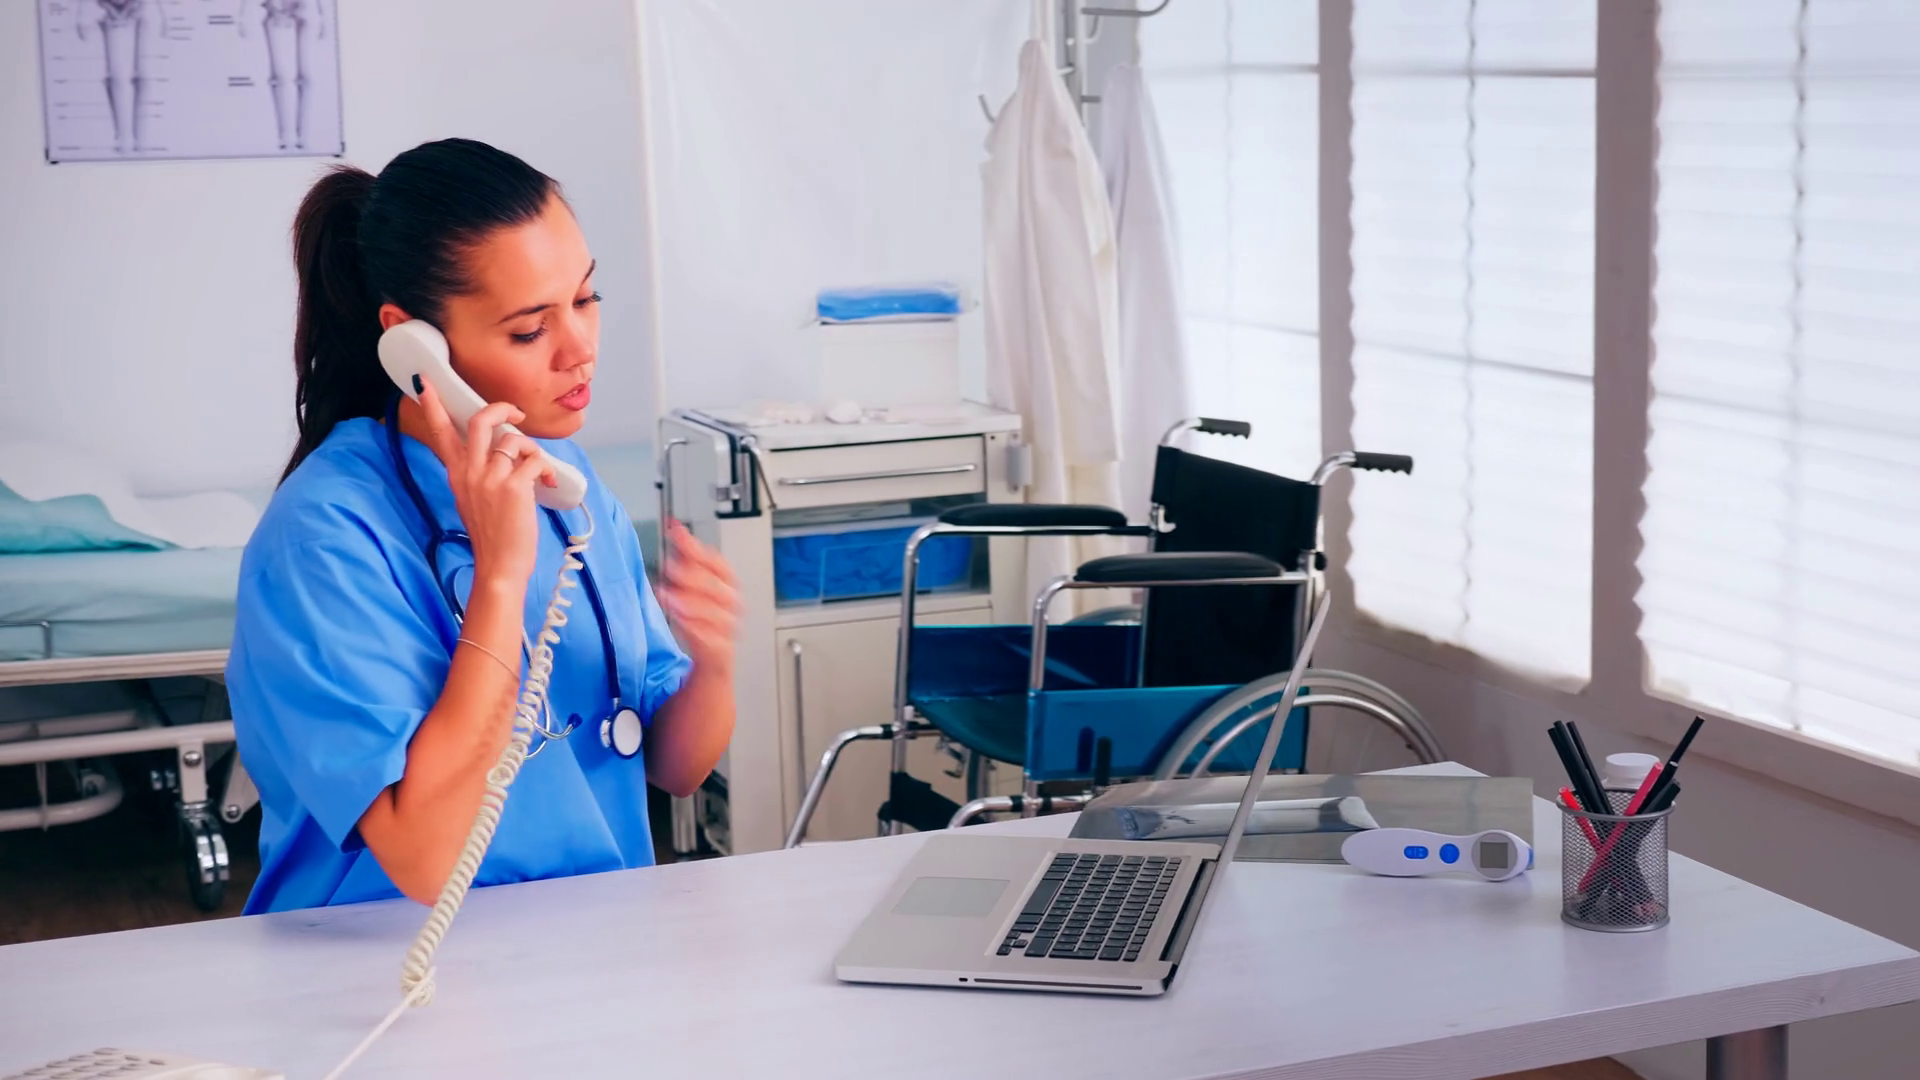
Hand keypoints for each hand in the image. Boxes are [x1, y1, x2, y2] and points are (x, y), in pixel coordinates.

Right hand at [412, 382, 556, 587]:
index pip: (440, 433)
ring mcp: (490, 478)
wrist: (499, 566)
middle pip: (480, 420)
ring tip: (539, 468)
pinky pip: (535, 460)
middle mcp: (469, 472)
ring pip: (515, 440)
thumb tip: (500, 452)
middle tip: (516, 413)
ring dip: (533, 450)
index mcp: (457, 474)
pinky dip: (547, 468)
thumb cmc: (492, 536)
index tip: (425, 384)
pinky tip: (547, 482)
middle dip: (501, 408)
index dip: (433, 406)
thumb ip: (477, 474)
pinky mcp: (514, 487)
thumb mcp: (472, 500)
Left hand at [656, 520, 739, 675]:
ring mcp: (728, 627)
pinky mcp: (719, 649)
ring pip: (713, 612)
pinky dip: (692, 628)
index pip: (718, 562)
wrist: (714, 658)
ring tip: (668, 596)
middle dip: (692, 575)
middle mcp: (731, 604)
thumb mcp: (695, 585)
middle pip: (717, 586)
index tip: (677, 533)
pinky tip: (677, 619)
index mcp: (728, 584)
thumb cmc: (704, 617)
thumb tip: (675, 527)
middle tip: (669, 568)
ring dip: (690, 602)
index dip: (696, 547)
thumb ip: (687, 558)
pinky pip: (709, 637)